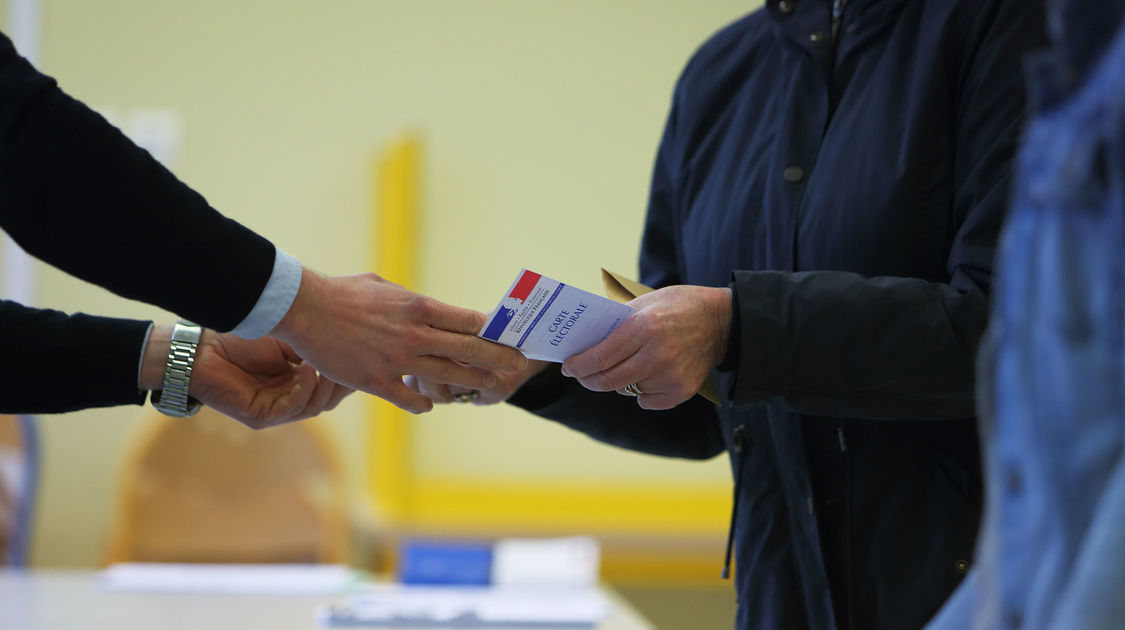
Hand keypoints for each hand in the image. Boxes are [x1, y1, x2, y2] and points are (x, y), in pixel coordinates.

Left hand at [141, 325, 352, 428]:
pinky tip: (308, 371)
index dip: (348, 373)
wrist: (203, 348)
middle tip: (350, 361)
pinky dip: (304, 390)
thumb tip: (350, 345)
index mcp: (299, 382)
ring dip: (325, 385)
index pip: (332, 384)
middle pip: (329, 398)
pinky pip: (293, 409)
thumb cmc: (242, 338)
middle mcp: (291, 398)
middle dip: (341, 381)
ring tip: (329, 362)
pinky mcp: (262, 417)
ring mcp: (277, 410)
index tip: (362, 356)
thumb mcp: (290, 339)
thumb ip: (315, 347)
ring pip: (315, 406)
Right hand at [271, 269, 528, 413]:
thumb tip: (428, 309)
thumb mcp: (385, 287)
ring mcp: (399, 361)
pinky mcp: (378, 381)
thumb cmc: (344, 293)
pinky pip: (413, 399)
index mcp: (419, 307)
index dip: (492, 330)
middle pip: (470, 350)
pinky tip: (430, 404)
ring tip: (488, 386)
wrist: (306, 310)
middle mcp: (416, 335)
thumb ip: (410, 301)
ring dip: (473, 383)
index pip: (469, 321)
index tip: (507, 335)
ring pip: (448, 376)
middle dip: (499, 358)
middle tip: (518, 365)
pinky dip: (425, 403)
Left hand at [560, 285, 730, 409]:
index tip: (568, 367)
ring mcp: (670, 375)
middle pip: (609, 380)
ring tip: (618, 369)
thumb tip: (585, 342)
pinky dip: (642, 393)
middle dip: (589, 379)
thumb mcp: (645, 302)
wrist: (721, 321)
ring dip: (618, 383)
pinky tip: (646, 377)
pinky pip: (648, 401)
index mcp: (644, 328)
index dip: (578, 365)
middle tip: (582, 376)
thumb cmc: (677, 307)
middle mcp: (657, 354)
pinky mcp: (682, 390)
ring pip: (627, 390)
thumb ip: (617, 322)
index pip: (599, 357)